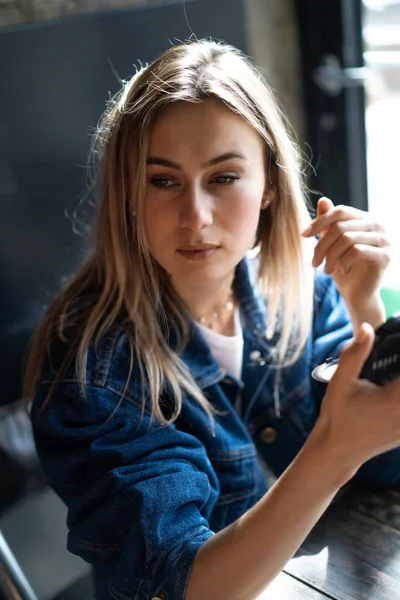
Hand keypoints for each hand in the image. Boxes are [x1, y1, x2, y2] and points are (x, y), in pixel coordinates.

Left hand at [302, 197, 390, 306]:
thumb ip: (329, 223)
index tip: (303, 235)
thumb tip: (323, 200)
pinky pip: (356, 252)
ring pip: (347, 238)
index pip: (341, 211)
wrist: (358, 295)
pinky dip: (343, 262)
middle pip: (341, 226)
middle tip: (314, 262)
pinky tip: (343, 271)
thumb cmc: (343, 268)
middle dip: (322, 245)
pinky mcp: (385, 256)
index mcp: (366, 219)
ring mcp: (385, 240)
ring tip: (325, 270)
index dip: (320, 221)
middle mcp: (378, 225)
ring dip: (330, 256)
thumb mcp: (331, 244)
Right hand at [314, 323, 399, 475]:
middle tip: (390, 365)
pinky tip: (390, 388)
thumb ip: (354, 354)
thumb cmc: (338, 415)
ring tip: (390, 375)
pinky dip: (398, 396)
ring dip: (398, 380)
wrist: (338, 450)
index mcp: (395, 399)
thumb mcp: (341, 382)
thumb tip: (367, 328)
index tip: (393, 347)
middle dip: (398, 369)